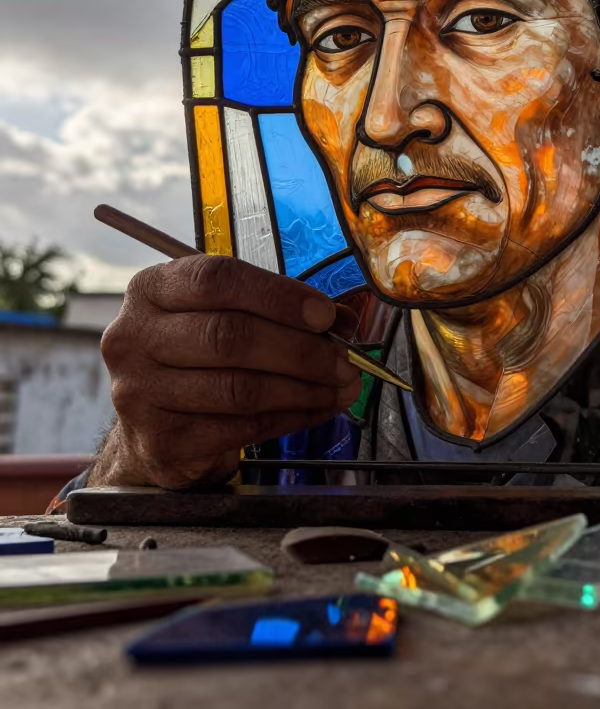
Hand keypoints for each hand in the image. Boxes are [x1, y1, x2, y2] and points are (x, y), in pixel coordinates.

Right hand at [91, 254, 361, 488]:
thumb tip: (341, 321)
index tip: (325, 314)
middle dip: (301, 349)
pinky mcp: (160, 441)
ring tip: (341, 388)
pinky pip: (241, 427)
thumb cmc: (197, 358)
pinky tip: (316, 410)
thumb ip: (278, 310)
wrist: (152, 428)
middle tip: (344, 360)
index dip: (277, 295)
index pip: (216, 280)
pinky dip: (290, 418)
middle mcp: (134, 337)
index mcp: (151, 289)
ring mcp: (140, 393)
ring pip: (240, 388)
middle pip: (230, 336)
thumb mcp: (226, 315)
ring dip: (304, 389)